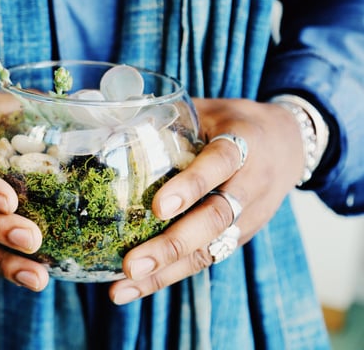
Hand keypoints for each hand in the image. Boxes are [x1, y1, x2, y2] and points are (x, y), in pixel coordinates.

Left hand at [109, 98, 303, 303]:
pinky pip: (204, 259)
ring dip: (165, 271)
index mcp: (243, 143)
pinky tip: (133, 287)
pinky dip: (168, 276)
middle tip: (132, 263)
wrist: (290, 145)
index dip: (191, 185)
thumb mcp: (210, 109)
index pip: (220, 163)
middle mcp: (250, 184)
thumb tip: (107, 126)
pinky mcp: (238, 236)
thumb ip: (170, 118)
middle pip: (214, 219)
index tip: (159, 207)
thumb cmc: (236, 124)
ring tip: (124, 285)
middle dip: (172, 244)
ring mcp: (247, 216)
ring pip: (209, 249)